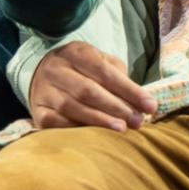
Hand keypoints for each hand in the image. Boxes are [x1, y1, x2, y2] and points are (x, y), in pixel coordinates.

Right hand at [28, 42, 158, 131]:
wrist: (43, 74)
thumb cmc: (83, 71)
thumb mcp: (101, 63)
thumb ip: (120, 78)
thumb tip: (143, 103)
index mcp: (76, 52)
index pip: (106, 72)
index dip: (129, 90)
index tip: (150, 106)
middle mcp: (56, 69)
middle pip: (89, 90)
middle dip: (117, 107)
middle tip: (138, 121)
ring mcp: (44, 91)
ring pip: (72, 107)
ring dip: (100, 121)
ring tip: (122, 129)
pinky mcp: (38, 112)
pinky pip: (57, 123)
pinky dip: (77, 129)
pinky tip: (95, 136)